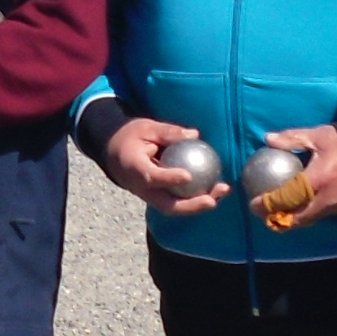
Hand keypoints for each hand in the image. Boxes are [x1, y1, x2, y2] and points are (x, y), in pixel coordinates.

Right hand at [101, 117, 228, 215]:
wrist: (114, 153)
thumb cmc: (131, 137)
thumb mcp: (146, 128)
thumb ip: (168, 133)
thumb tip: (194, 135)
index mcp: (133, 169)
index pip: (151, 177)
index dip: (169, 179)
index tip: (187, 176)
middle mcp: (141, 188)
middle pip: (166, 204)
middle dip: (191, 206)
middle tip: (212, 200)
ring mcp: (150, 196)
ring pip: (175, 207)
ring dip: (200, 204)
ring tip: (223, 191)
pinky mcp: (158, 197)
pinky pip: (178, 201)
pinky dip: (197, 197)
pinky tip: (217, 188)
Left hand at [258, 124, 336, 225]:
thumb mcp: (319, 135)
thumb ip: (292, 138)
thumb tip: (267, 139)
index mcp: (317, 180)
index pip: (286, 198)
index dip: (267, 204)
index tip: (252, 202)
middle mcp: (326, 199)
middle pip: (294, 218)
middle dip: (275, 218)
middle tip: (261, 211)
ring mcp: (335, 207)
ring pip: (306, 220)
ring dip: (288, 219)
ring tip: (273, 211)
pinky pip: (317, 216)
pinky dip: (303, 214)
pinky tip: (294, 206)